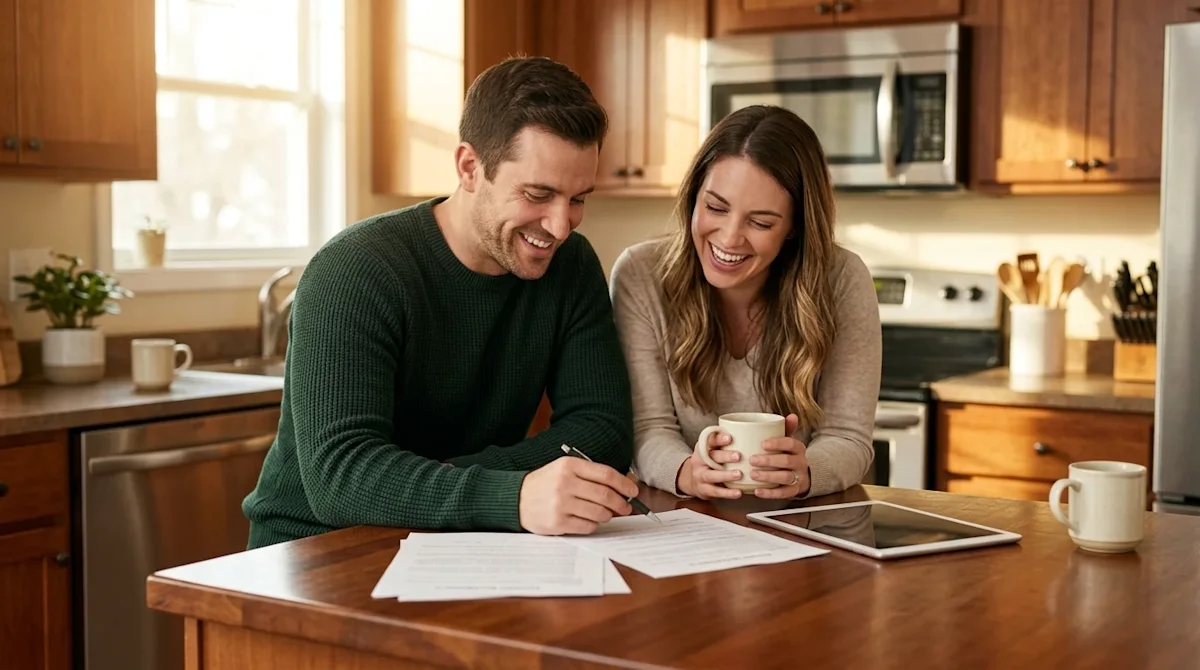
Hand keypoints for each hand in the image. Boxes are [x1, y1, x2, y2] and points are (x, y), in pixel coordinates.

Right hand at [519, 457, 638, 534]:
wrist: (515, 499)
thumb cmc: (545, 484)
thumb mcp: (564, 469)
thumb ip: (590, 475)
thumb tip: (622, 486)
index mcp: (569, 466)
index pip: (605, 474)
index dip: (624, 484)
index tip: (633, 491)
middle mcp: (565, 483)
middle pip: (605, 495)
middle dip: (621, 503)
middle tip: (626, 507)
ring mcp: (561, 504)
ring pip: (599, 513)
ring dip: (608, 515)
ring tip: (607, 514)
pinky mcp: (557, 522)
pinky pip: (587, 526)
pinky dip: (594, 525)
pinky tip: (591, 521)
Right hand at [677, 429, 743, 499]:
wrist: (691, 479)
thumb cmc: (709, 461)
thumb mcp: (712, 449)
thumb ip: (724, 442)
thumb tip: (750, 434)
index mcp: (703, 447)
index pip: (710, 441)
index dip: (719, 439)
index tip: (729, 437)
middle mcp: (699, 460)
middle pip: (711, 457)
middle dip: (725, 457)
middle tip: (738, 456)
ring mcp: (700, 476)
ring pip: (711, 475)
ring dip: (726, 475)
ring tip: (739, 474)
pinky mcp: (704, 489)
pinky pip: (715, 492)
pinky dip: (727, 493)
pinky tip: (738, 492)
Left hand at [749, 413, 809, 498]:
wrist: (805, 474)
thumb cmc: (789, 454)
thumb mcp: (789, 441)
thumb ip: (787, 429)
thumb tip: (792, 415)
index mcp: (799, 448)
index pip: (790, 443)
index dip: (777, 443)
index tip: (763, 444)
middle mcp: (801, 462)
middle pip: (786, 461)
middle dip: (768, 461)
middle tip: (752, 459)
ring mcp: (799, 477)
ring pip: (785, 477)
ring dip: (768, 477)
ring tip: (753, 474)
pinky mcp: (794, 491)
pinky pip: (784, 493)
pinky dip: (770, 493)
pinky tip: (757, 491)